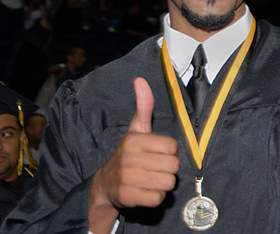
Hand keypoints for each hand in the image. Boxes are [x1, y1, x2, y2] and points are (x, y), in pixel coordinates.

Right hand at [88, 78, 179, 231]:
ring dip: (162, 183)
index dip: (168, 151)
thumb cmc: (128, 154)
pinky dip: (155, 196)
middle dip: (168, 168)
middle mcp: (130, 158)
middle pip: (173, 165)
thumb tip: (140, 80)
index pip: (172, 146)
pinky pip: (159, 198)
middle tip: (154, 167)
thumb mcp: (135, 129)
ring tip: (150, 178)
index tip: (156, 152)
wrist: (105, 185)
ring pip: (168, 182)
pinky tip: (145, 190)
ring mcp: (128, 179)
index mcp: (134, 140)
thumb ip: (143, 106)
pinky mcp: (129, 197)